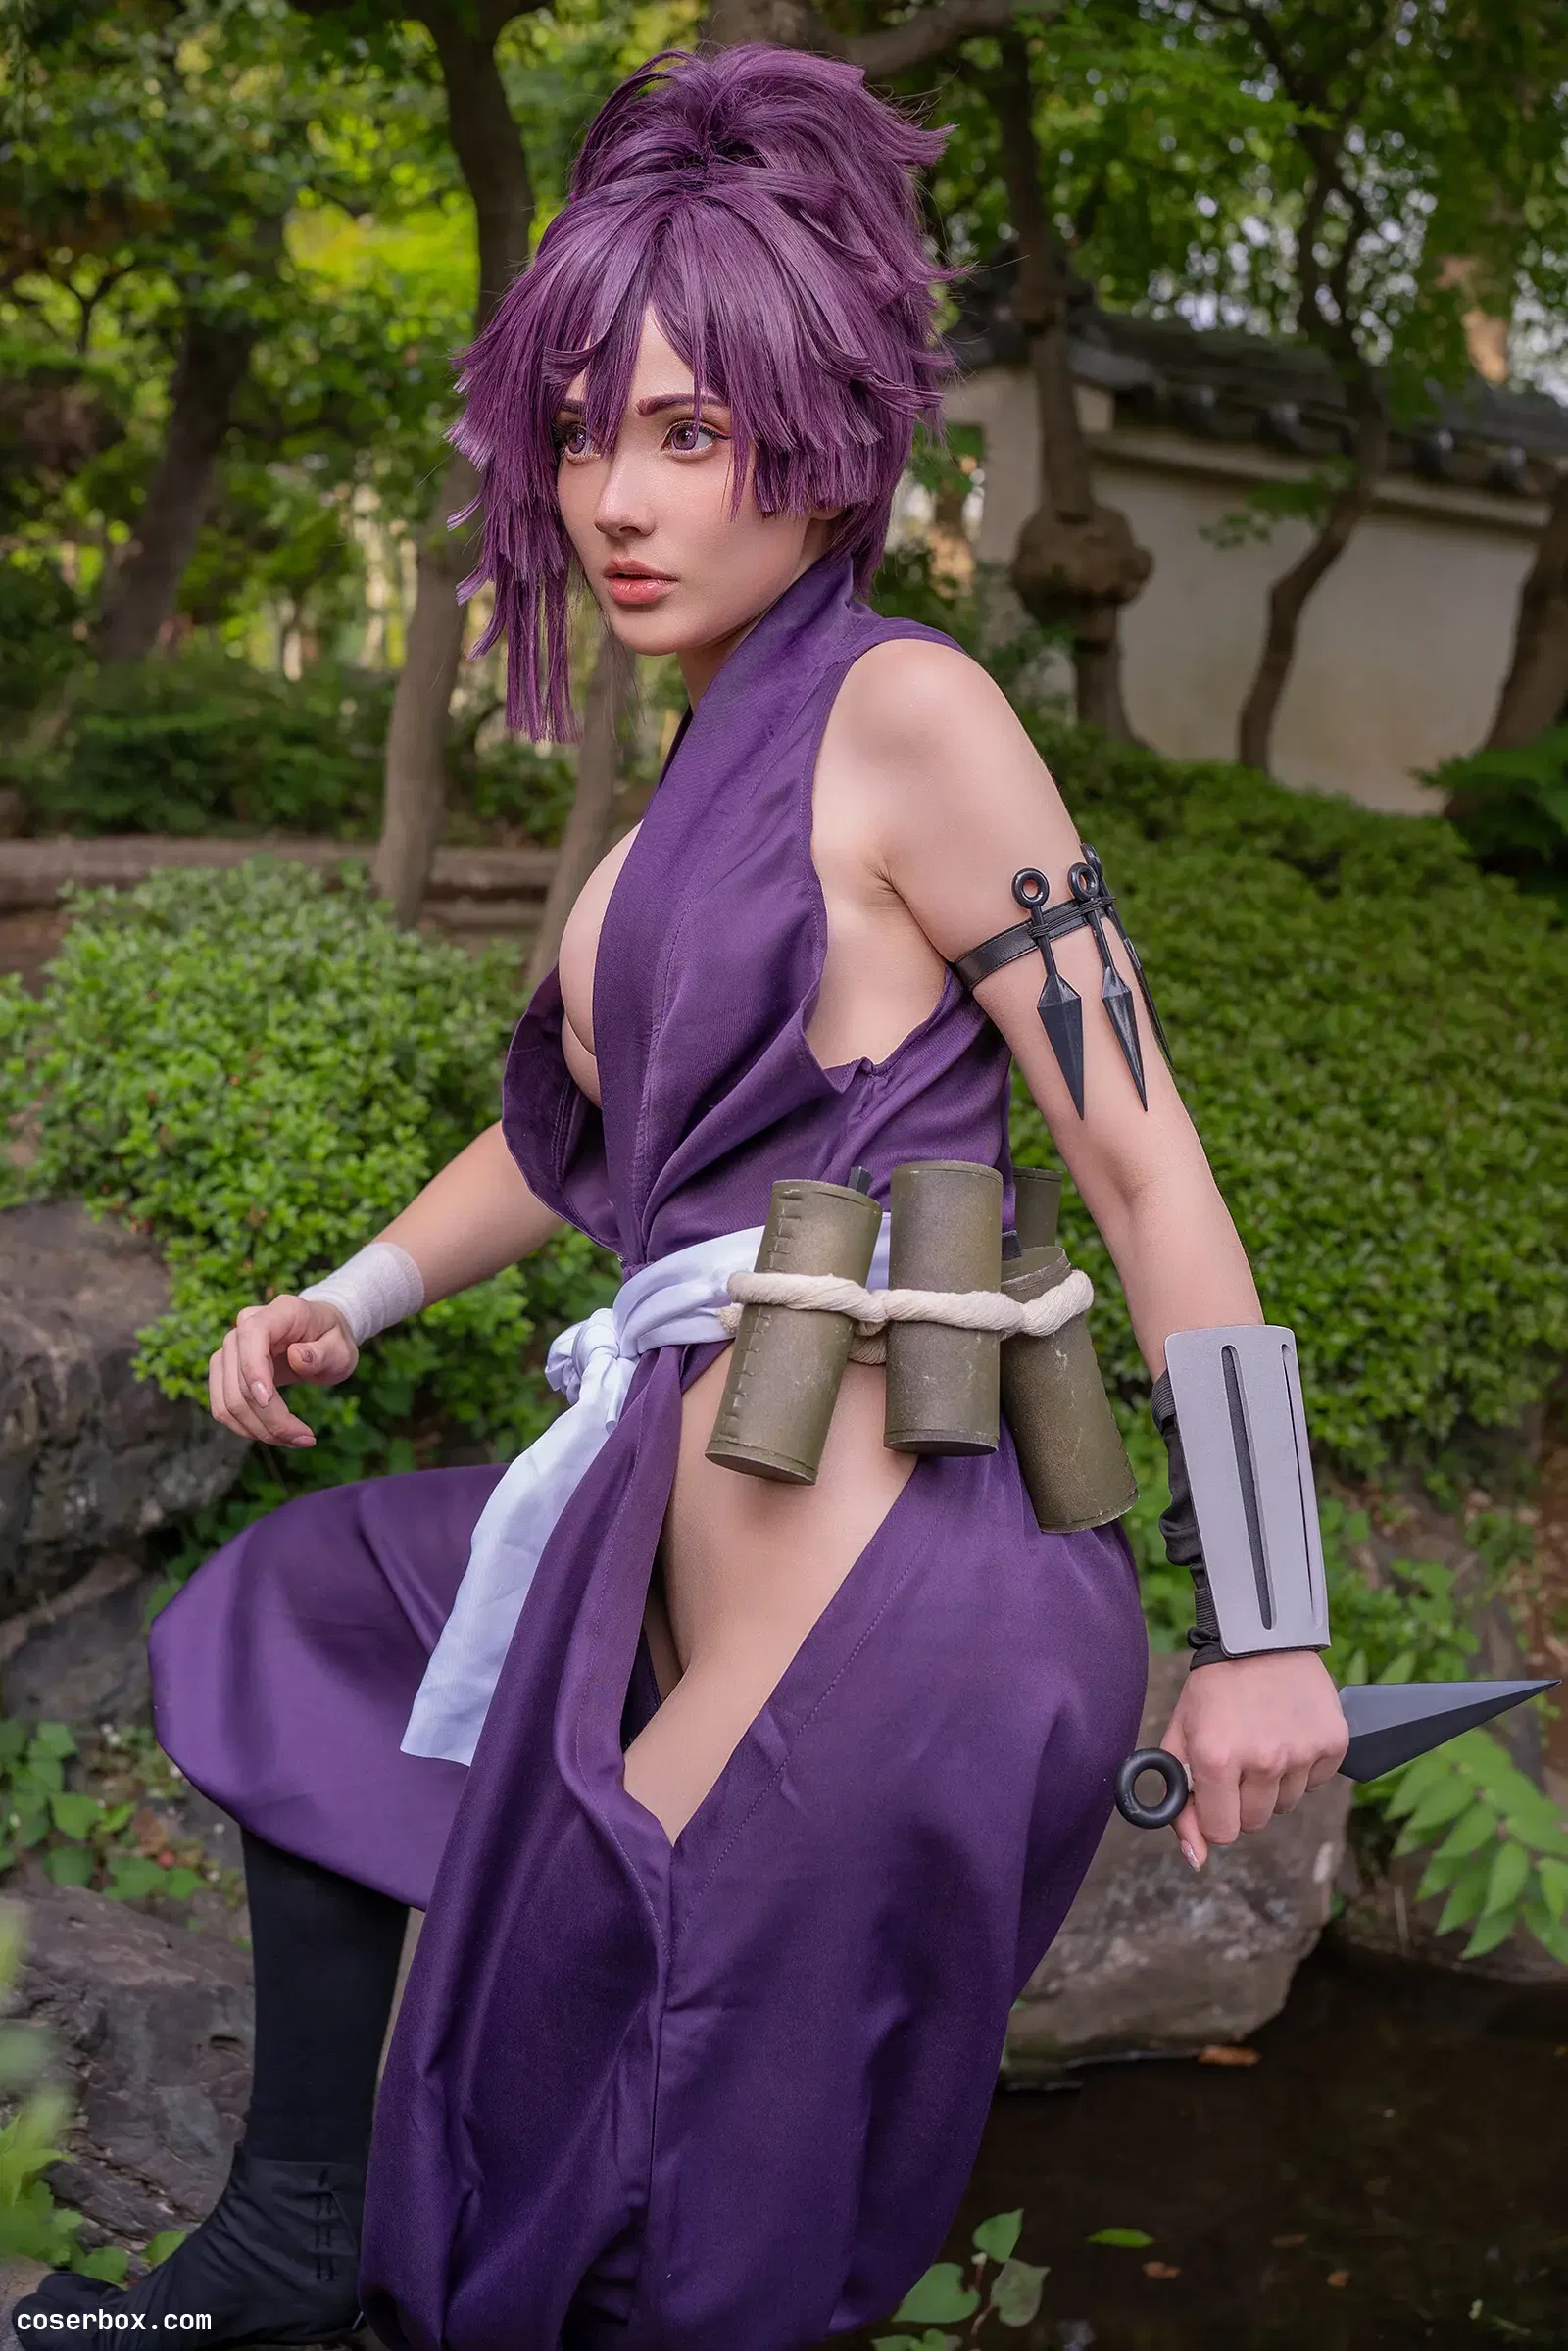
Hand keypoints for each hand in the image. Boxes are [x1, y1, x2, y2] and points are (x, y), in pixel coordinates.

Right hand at [207, 1296, 359, 1448]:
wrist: (319, 1337)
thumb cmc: (332, 1341)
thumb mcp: (342, 1349)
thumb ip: (323, 1353)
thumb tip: (296, 1356)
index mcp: (280, 1311)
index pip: (252, 1335)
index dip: (254, 1370)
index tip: (268, 1402)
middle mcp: (246, 1325)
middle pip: (240, 1379)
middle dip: (270, 1417)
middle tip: (305, 1438)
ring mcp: (231, 1348)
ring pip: (228, 1399)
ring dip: (258, 1429)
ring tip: (294, 1439)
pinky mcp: (224, 1370)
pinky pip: (223, 1406)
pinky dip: (246, 1427)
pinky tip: (274, 1434)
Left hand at [1157, 1650, 1347, 1867]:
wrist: (1260, 1638)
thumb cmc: (1214, 1690)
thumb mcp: (1181, 1738)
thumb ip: (1181, 1802)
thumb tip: (1196, 1860)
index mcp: (1216, 1759)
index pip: (1221, 1832)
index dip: (1214, 1815)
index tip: (1215, 1790)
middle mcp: (1262, 1760)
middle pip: (1255, 1822)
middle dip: (1242, 1800)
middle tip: (1238, 1758)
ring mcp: (1302, 1753)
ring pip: (1286, 1804)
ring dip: (1273, 1783)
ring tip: (1263, 1738)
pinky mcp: (1333, 1743)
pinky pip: (1317, 1782)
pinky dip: (1303, 1766)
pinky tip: (1288, 1731)